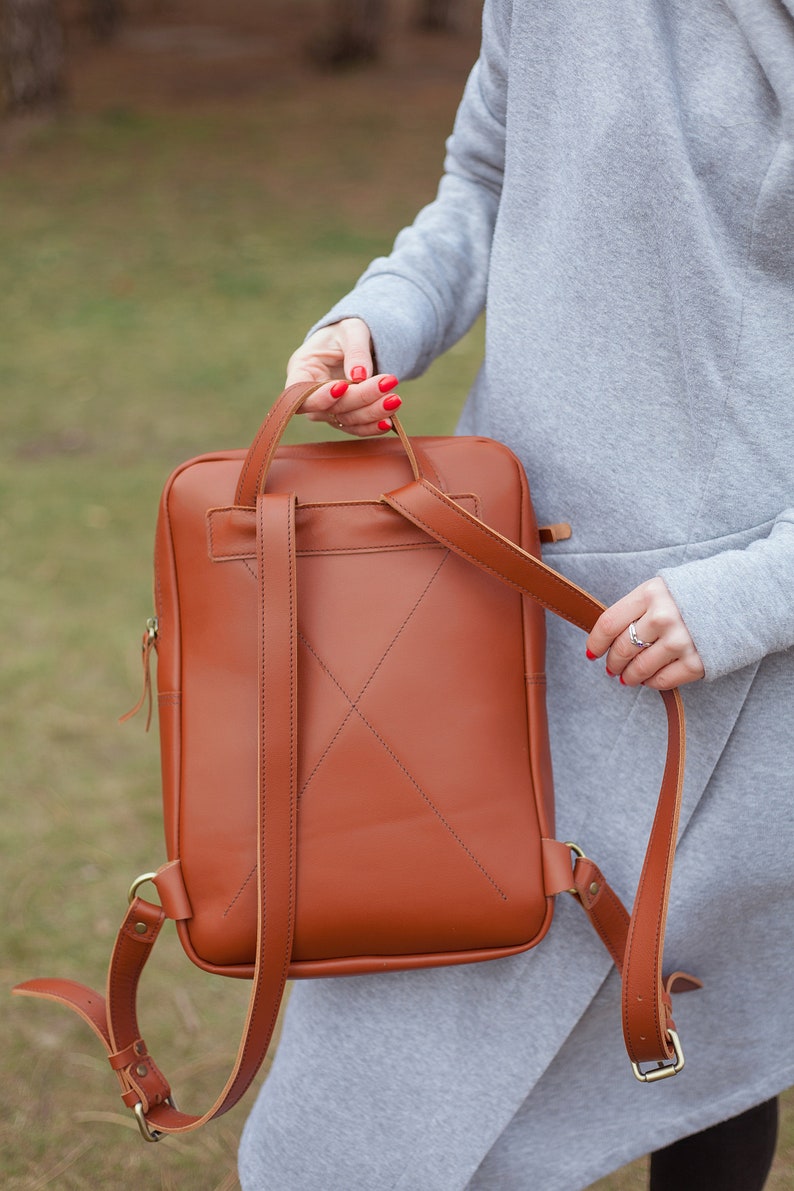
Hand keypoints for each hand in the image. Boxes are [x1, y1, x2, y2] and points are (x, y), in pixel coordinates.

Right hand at [286, 318, 402, 436]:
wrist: (358, 341)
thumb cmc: (348, 330)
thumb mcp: (353, 330)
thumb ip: (355, 350)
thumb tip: (360, 376)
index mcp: (301, 368)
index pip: (299, 392)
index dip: (318, 396)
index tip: (343, 386)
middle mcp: (310, 393)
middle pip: (329, 408)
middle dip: (359, 398)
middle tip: (387, 384)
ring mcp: (327, 408)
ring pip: (346, 420)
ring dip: (371, 413)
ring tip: (395, 400)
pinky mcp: (344, 416)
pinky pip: (356, 427)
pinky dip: (373, 426)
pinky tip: (389, 422)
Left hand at [585, 577, 704, 688]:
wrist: (743, 598)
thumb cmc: (695, 593)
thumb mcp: (663, 588)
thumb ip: (637, 607)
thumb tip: (608, 637)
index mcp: (650, 593)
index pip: (609, 623)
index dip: (596, 642)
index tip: (592, 653)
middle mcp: (663, 617)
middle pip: (622, 649)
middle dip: (613, 663)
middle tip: (611, 668)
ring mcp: (681, 640)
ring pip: (640, 668)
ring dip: (629, 677)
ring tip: (627, 678)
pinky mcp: (698, 661)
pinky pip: (663, 680)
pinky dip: (652, 683)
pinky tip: (650, 680)